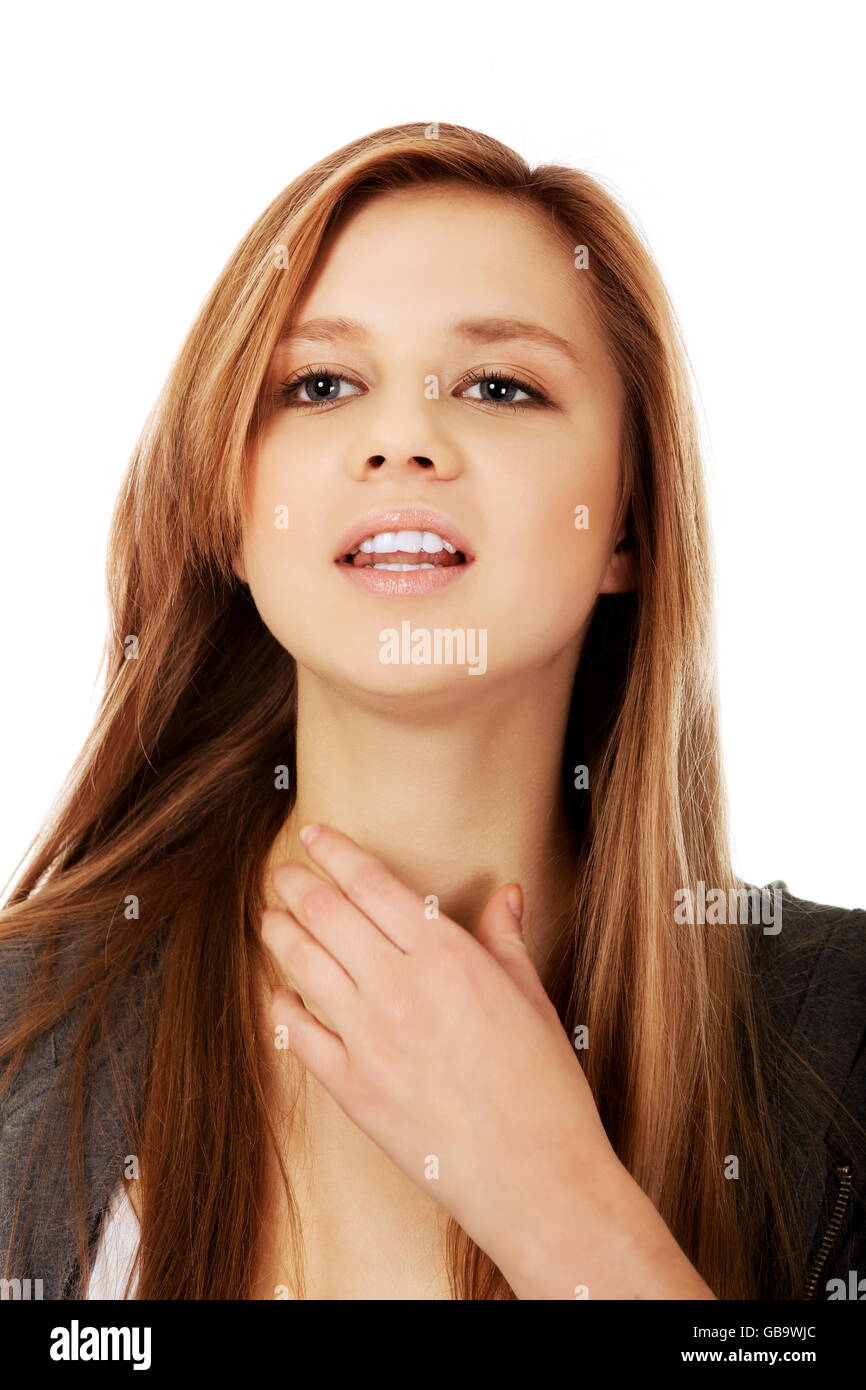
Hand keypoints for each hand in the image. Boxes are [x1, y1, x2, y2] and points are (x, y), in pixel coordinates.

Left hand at [262, 823, 713, 1298]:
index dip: (335, 852)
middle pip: (327, 915)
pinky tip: (277, 993)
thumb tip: (505, 893)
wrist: (536, 1177)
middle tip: (283, 873)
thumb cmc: (545, 1088)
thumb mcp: (533, 998)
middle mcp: (399, 987)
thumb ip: (505, 940)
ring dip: (279, 934)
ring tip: (269, 919)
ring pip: (303, 965)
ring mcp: (369, 1038)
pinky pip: (299, 1035)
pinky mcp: (352, 1088)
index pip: (372, 884)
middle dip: (297, 885)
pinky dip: (281, 1006)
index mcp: (447, 956)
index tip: (314, 835)